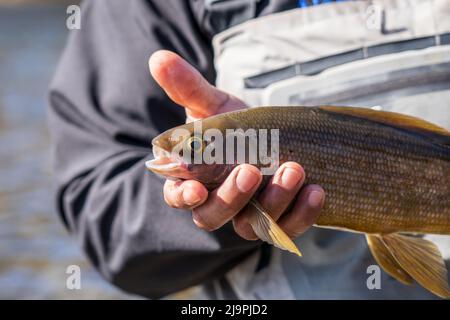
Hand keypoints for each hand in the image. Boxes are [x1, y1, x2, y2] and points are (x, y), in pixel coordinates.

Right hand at [149, 50, 324, 239]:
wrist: (274, 137)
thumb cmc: (234, 126)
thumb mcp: (213, 105)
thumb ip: (187, 87)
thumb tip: (158, 58)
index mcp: (193, 179)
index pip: (178, 196)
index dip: (183, 196)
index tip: (195, 188)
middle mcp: (218, 203)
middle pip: (212, 216)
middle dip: (231, 197)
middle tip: (250, 170)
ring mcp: (249, 216)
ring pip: (251, 225)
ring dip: (273, 202)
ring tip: (293, 169)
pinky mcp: (279, 220)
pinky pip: (287, 228)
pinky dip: (302, 214)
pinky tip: (316, 191)